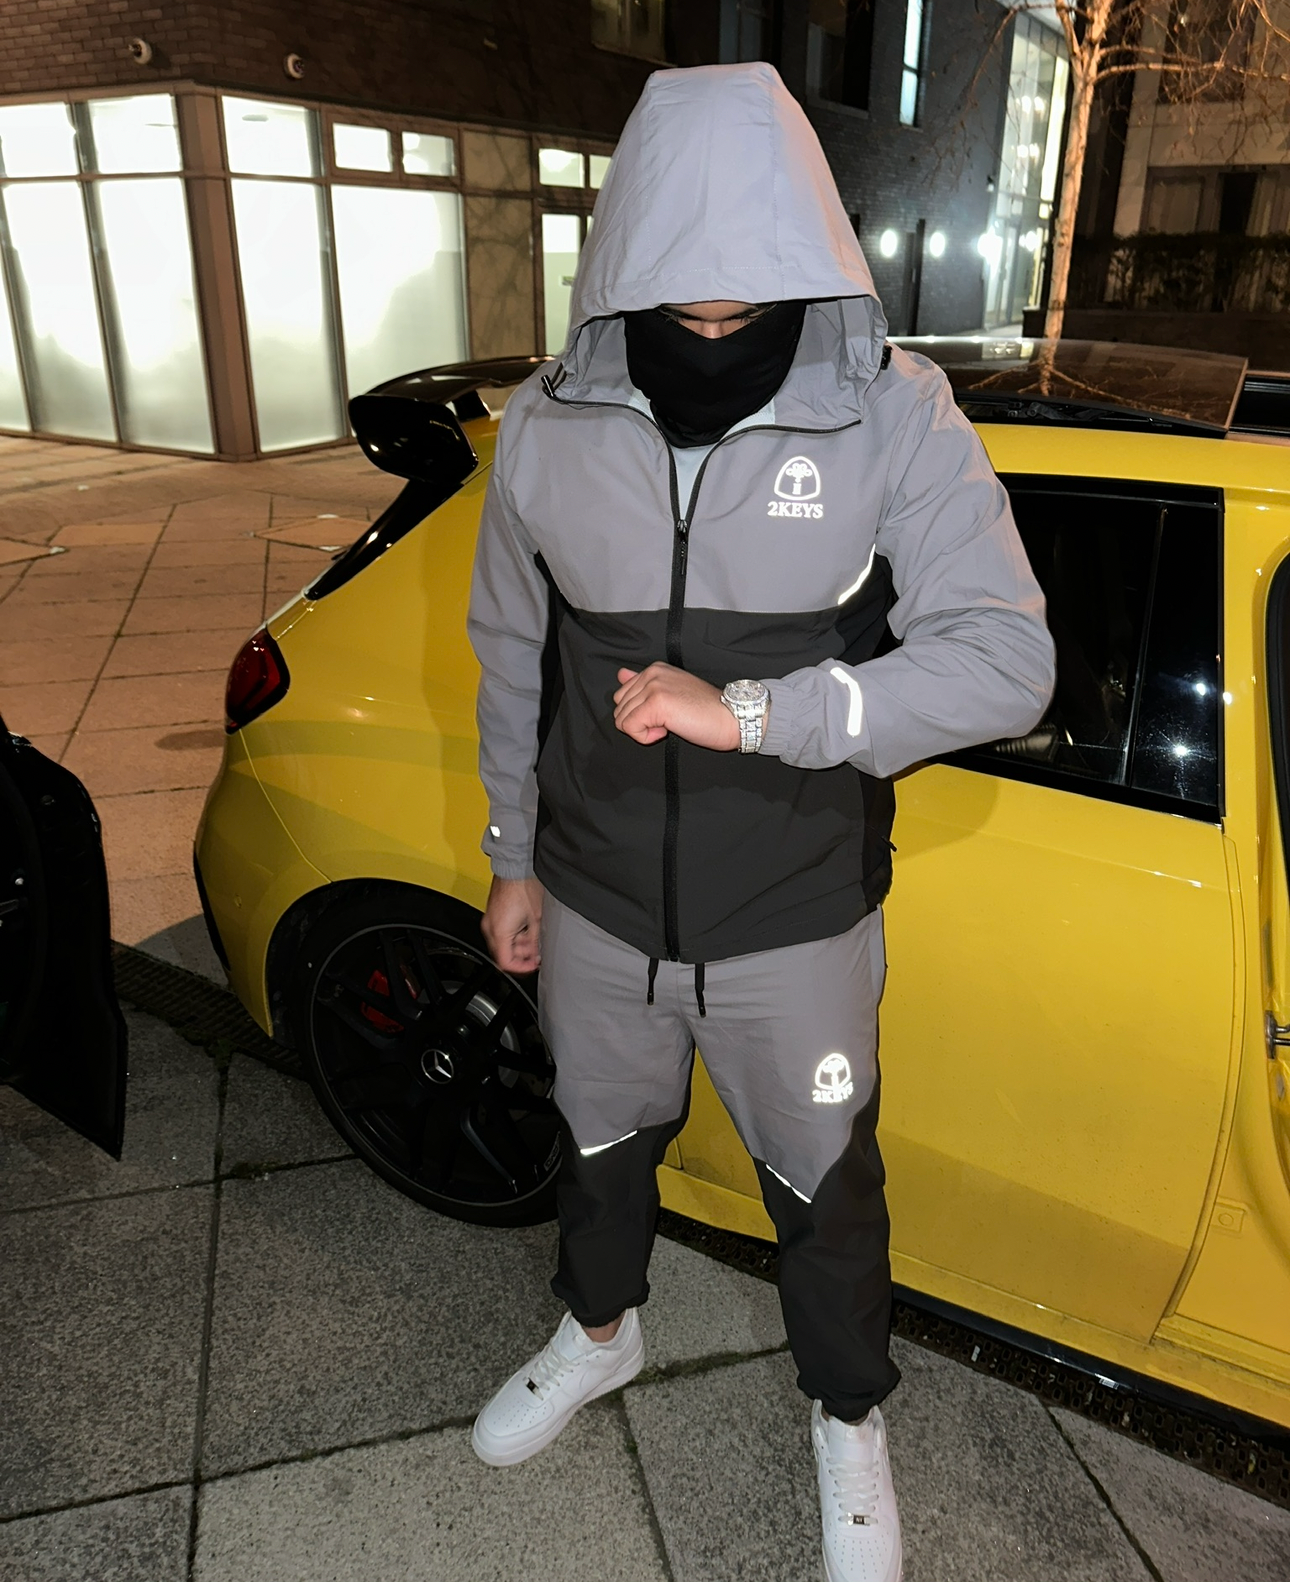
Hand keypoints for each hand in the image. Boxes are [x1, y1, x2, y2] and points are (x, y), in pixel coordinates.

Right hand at [481, 876, 544, 973]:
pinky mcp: (492, 915)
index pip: (505, 962)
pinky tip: (525, 931)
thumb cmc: (524, 888)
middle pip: (502, 954)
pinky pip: (499, 933)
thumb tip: (535, 953)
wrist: (515, 868)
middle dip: (520, 956)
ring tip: (533, 940)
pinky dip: (512, 936)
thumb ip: (534, 941)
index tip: (532, 965)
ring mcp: (489, 921)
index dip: (521, 968)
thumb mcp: (536, 919)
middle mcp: (490, 928)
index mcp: (499, 932)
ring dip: (517, 946)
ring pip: (501, 944)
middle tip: (535, 954)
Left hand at [614, 663, 739, 750]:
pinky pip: (630, 728)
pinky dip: (645, 737)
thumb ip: (642, 683)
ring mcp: (653, 687)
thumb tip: (621, 674)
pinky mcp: (656, 704)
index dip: (640, 714)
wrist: (731, 718)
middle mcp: (652, 674)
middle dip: (639, 722)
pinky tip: (667, 731)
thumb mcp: (671, 691)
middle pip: (620, 708)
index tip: (665, 715)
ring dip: (643, 730)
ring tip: (670, 724)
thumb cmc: (707, 710)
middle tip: (668, 721)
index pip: (622, 696)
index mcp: (654, 669)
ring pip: (622, 719)